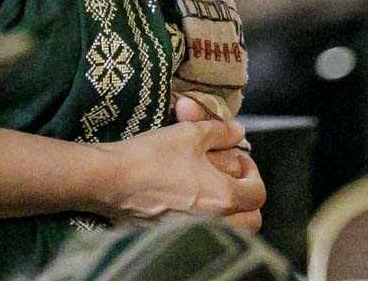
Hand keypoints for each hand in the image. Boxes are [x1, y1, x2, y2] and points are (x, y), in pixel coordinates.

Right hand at [98, 112, 264, 229]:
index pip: (257, 193)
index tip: (239, 159)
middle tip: (232, 178)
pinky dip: (205, 219)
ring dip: (229, 211)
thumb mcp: (188, 134)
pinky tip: (187, 200)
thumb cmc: (151, 157)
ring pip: (230, 230)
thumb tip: (238, 132)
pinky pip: (204, 232)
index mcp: (224, 198)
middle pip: (251, 220)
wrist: (110, 181)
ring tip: (212, 191)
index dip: (252, 172)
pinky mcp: (173, 236)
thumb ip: (218, 132)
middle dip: (246, 198)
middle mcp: (214, 222)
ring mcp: (194, 233)